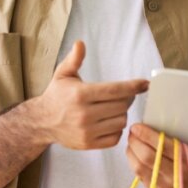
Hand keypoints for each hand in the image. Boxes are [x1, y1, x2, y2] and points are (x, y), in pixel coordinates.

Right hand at [29, 41, 148, 149]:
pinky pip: (115, 137)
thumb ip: (74, 59)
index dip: (133, 86)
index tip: (145, 83)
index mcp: (80, 94)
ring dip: (122, 113)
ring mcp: (86, 131)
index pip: (114, 90)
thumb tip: (80, 43)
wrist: (41, 122)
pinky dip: (117, 129)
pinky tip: (110, 121)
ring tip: (114, 107)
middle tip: (123, 95)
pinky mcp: (88, 144)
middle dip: (127, 98)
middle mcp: (83, 114)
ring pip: (121, 121)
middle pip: (122, 106)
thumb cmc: (56, 95)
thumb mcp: (63, 74)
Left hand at [125, 114, 187, 187]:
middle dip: (135, 142)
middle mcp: (176, 175)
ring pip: (140, 168)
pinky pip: (142, 178)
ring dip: (132, 153)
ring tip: (132, 142)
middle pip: (146, 157)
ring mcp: (166, 187)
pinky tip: (136, 155)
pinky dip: (135, 164)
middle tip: (132, 132)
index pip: (162, 146)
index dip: (146, 135)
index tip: (137, 126)